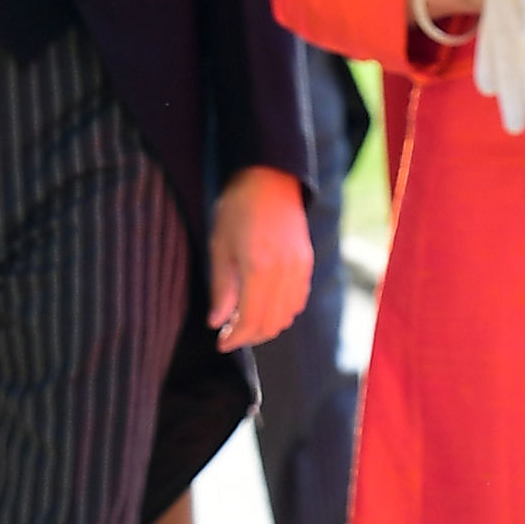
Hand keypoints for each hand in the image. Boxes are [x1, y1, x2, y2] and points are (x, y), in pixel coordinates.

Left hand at [207, 166, 311, 352]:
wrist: (270, 179)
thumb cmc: (237, 209)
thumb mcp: (219, 246)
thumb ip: (221, 288)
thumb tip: (216, 322)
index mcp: (258, 269)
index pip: (250, 320)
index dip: (235, 338)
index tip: (221, 343)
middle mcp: (284, 274)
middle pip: (271, 323)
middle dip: (250, 336)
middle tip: (229, 335)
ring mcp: (300, 269)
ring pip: (287, 315)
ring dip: (266, 326)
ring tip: (243, 322)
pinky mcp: (307, 264)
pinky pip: (298, 301)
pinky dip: (282, 312)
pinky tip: (263, 306)